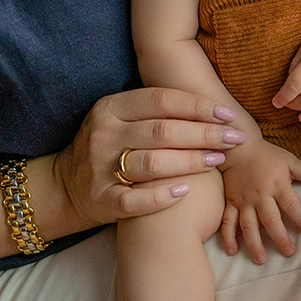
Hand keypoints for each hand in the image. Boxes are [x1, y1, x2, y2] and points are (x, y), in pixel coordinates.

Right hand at [56, 87, 246, 227]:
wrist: (66, 187)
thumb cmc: (110, 147)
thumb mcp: (121, 119)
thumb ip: (154, 111)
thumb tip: (209, 103)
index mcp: (111, 107)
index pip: (161, 101)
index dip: (198, 106)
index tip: (227, 114)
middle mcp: (104, 134)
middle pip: (163, 131)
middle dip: (204, 134)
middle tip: (234, 139)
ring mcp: (99, 168)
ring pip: (153, 163)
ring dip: (191, 162)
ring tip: (218, 160)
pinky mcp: (101, 199)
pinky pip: (135, 199)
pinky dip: (162, 196)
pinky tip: (186, 191)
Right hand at [220, 141, 300, 263]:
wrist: (238, 146)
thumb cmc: (266, 155)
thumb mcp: (289, 161)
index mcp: (277, 185)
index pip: (292, 206)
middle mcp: (260, 195)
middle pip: (270, 220)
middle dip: (280, 238)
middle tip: (289, 253)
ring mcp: (244, 200)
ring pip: (248, 225)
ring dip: (254, 243)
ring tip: (261, 259)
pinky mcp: (231, 202)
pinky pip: (228, 221)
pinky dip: (228, 236)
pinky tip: (233, 251)